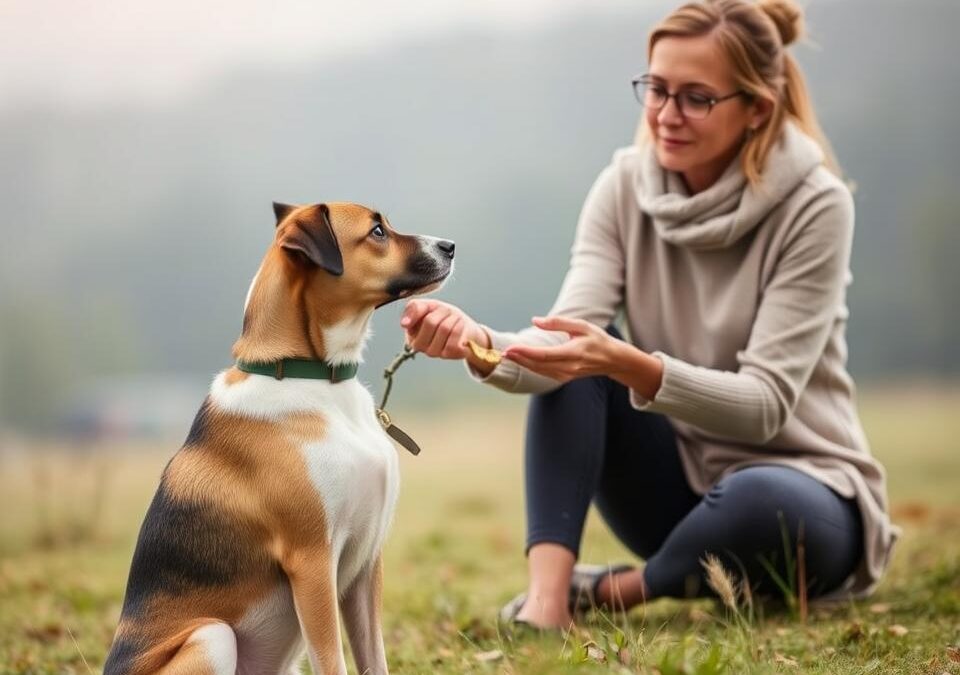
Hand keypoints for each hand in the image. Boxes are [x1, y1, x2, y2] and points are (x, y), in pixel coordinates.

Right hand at [400, 299, 487, 359]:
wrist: (464, 327)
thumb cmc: (444, 316)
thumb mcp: (428, 306)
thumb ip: (414, 308)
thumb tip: (404, 323)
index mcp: (410, 332)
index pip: (414, 316)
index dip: (428, 308)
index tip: (434, 308)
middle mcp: (418, 345)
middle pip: (430, 321)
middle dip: (443, 312)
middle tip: (448, 312)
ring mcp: (433, 352)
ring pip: (444, 329)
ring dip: (454, 319)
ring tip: (456, 319)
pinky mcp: (448, 355)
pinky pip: (453, 341)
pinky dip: (460, 329)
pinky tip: (460, 328)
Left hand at [502, 316, 625, 382]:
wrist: (613, 359)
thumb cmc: (598, 339)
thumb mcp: (582, 326)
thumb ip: (558, 322)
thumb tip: (535, 321)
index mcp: (574, 353)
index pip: (544, 355)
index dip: (525, 353)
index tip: (511, 348)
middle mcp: (569, 367)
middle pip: (538, 365)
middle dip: (519, 359)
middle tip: (503, 352)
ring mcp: (567, 375)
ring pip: (539, 371)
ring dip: (522, 364)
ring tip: (508, 356)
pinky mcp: (565, 377)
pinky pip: (544, 373)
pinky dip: (531, 367)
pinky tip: (521, 360)